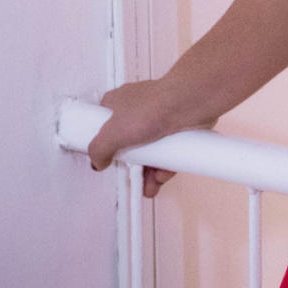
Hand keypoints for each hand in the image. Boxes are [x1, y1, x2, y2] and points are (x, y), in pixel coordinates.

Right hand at [86, 78, 217, 196]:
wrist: (191, 104)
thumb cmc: (154, 106)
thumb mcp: (112, 133)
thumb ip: (98, 149)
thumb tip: (97, 161)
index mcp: (118, 102)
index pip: (104, 123)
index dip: (105, 142)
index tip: (106, 158)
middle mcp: (139, 109)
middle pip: (130, 142)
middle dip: (132, 164)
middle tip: (131, 175)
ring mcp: (160, 118)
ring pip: (151, 150)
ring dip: (149, 171)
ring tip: (149, 185)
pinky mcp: (178, 128)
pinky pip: (169, 152)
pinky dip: (165, 166)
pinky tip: (162, 176)